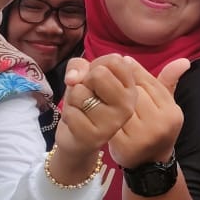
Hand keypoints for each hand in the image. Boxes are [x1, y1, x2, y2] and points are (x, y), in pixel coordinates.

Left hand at [51, 54, 137, 183]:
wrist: (77, 139)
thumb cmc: (85, 102)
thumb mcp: (84, 76)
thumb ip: (79, 65)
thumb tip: (73, 78)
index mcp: (131, 88)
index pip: (115, 60)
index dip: (98, 65)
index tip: (98, 81)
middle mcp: (128, 105)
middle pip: (98, 74)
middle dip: (84, 82)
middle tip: (89, 96)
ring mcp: (113, 122)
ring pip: (80, 92)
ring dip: (73, 99)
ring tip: (83, 110)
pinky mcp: (96, 136)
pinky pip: (71, 112)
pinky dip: (68, 115)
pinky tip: (78, 123)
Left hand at [108, 58, 190, 167]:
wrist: (149, 164)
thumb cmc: (156, 127)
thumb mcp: (166, 106)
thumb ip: (170, 82)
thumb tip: (184, 61)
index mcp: (172, 112)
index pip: (148, 82)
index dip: (133, 71)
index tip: (123, 62)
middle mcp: (160, 124)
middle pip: (133, 92)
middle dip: (119, 82)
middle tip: (106, 72)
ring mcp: (143, 136)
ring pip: (120, 105)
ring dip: (106, 95)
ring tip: (98, 87)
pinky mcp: (125, 145)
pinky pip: (109, 121)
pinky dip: (100, 112)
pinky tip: (95, 106)